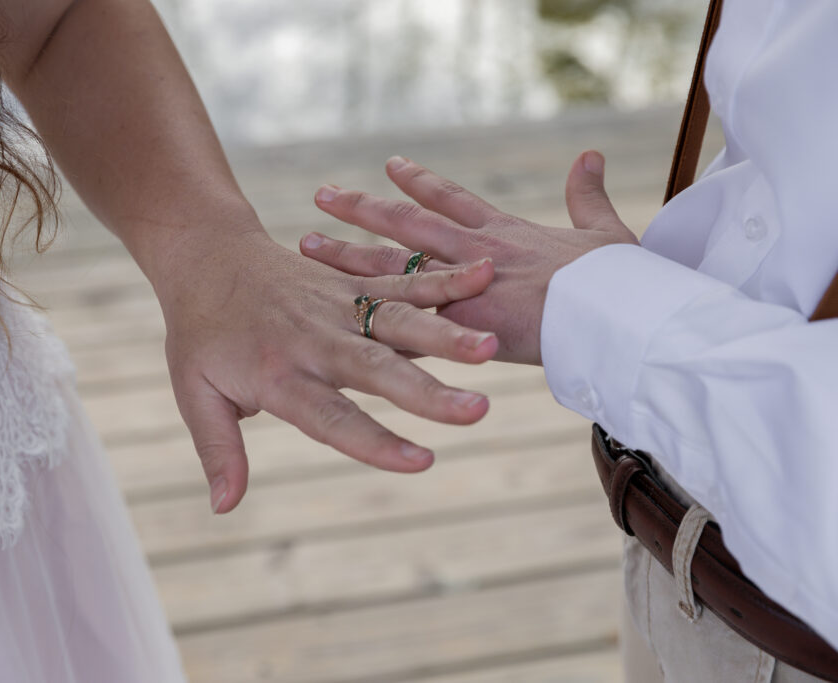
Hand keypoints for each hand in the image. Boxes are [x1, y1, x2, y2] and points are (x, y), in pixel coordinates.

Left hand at [157, 229, 498, 513]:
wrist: (207, 253)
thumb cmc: (200, 332)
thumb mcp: (193, 393)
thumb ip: (218, 450)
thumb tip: (225, 508)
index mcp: (278, 375)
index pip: (330, 417)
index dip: (375, 442)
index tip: (422, 462)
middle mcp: (314, 340)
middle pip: (375, 370)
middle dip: (427, 392)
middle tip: (476, 411)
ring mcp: (337, 307)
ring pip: (396, 322)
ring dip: (444, 334)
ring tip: (491, 347)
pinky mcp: (351, 283)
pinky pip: (399, 281)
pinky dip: (441, 280)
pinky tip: (484, 273)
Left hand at [300, 151, 638, 364]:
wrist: (619, 315)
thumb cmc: (620, 279)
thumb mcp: (605, 230)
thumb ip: (588, 195)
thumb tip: (589, 156)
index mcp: (503, 232)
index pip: (449, 199)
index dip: (418, 181)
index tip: (389, 165)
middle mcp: (472, 253)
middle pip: (404, 224)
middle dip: (361, 209)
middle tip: (322, 195)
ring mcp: (461, 288)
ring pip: (390, 267)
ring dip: (347, 256)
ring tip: (307, 244)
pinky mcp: (458, 327)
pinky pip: (405, 326)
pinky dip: (371, 325)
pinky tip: (335, 319)